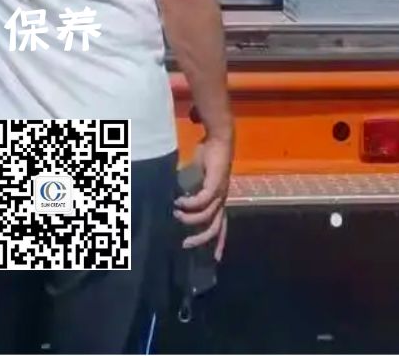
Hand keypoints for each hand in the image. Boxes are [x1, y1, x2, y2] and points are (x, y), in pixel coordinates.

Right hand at [175, 130, 231, 258]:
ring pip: (207, 217)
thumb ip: (191, 189)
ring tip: (176, 215)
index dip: (219, 242)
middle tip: (186, 244)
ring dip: (189, 219)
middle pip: (216, 228)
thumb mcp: (198, 178)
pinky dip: (189, 204)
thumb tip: (176, 199)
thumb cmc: (208, 157)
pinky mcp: (215, 185)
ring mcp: (220, 193)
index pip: (222, 226)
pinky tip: (179, 202)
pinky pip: (201, 201)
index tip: (215, 259)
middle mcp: (223, 200)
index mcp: (220, 200)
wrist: (218, 139)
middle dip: (202, 239)